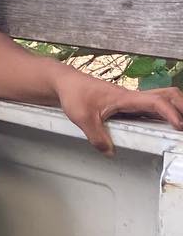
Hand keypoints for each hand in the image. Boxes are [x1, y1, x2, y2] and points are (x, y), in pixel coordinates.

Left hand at [54, 67, 182, 154]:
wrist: (65, 83)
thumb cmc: (74, 94)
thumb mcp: (82, 118)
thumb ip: (96, 137)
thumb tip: (109, 152)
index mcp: (126, 97)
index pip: (156, 101)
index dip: (170, 112)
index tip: (179, 125)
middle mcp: (133, 97)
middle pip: (168, 95)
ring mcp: (133, 99)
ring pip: (163, 98)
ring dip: (177, 108)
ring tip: (182, 125)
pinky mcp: (129, 104)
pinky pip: (153, 105)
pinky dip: (166, 112)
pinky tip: (167, 124)